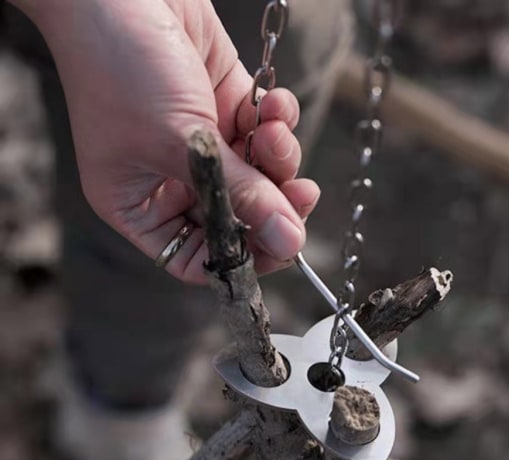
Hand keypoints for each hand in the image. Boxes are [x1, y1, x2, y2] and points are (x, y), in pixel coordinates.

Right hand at [19, 0, 319, 281]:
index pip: (198, 257)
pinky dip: (274, 121)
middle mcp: (171, 180)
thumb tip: (289, 244)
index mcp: (141, 204)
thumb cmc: (121, 68)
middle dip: (274, 206)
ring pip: (258, 177)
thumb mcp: (183, 145)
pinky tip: (270, 102)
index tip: (280, 246)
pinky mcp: (225, 108)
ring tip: (272, 132)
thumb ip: (242, 196)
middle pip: (237, 219)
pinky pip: (263, 133)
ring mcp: (201, 145)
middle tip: (302, 194)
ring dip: (278, 158)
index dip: (241, 258)